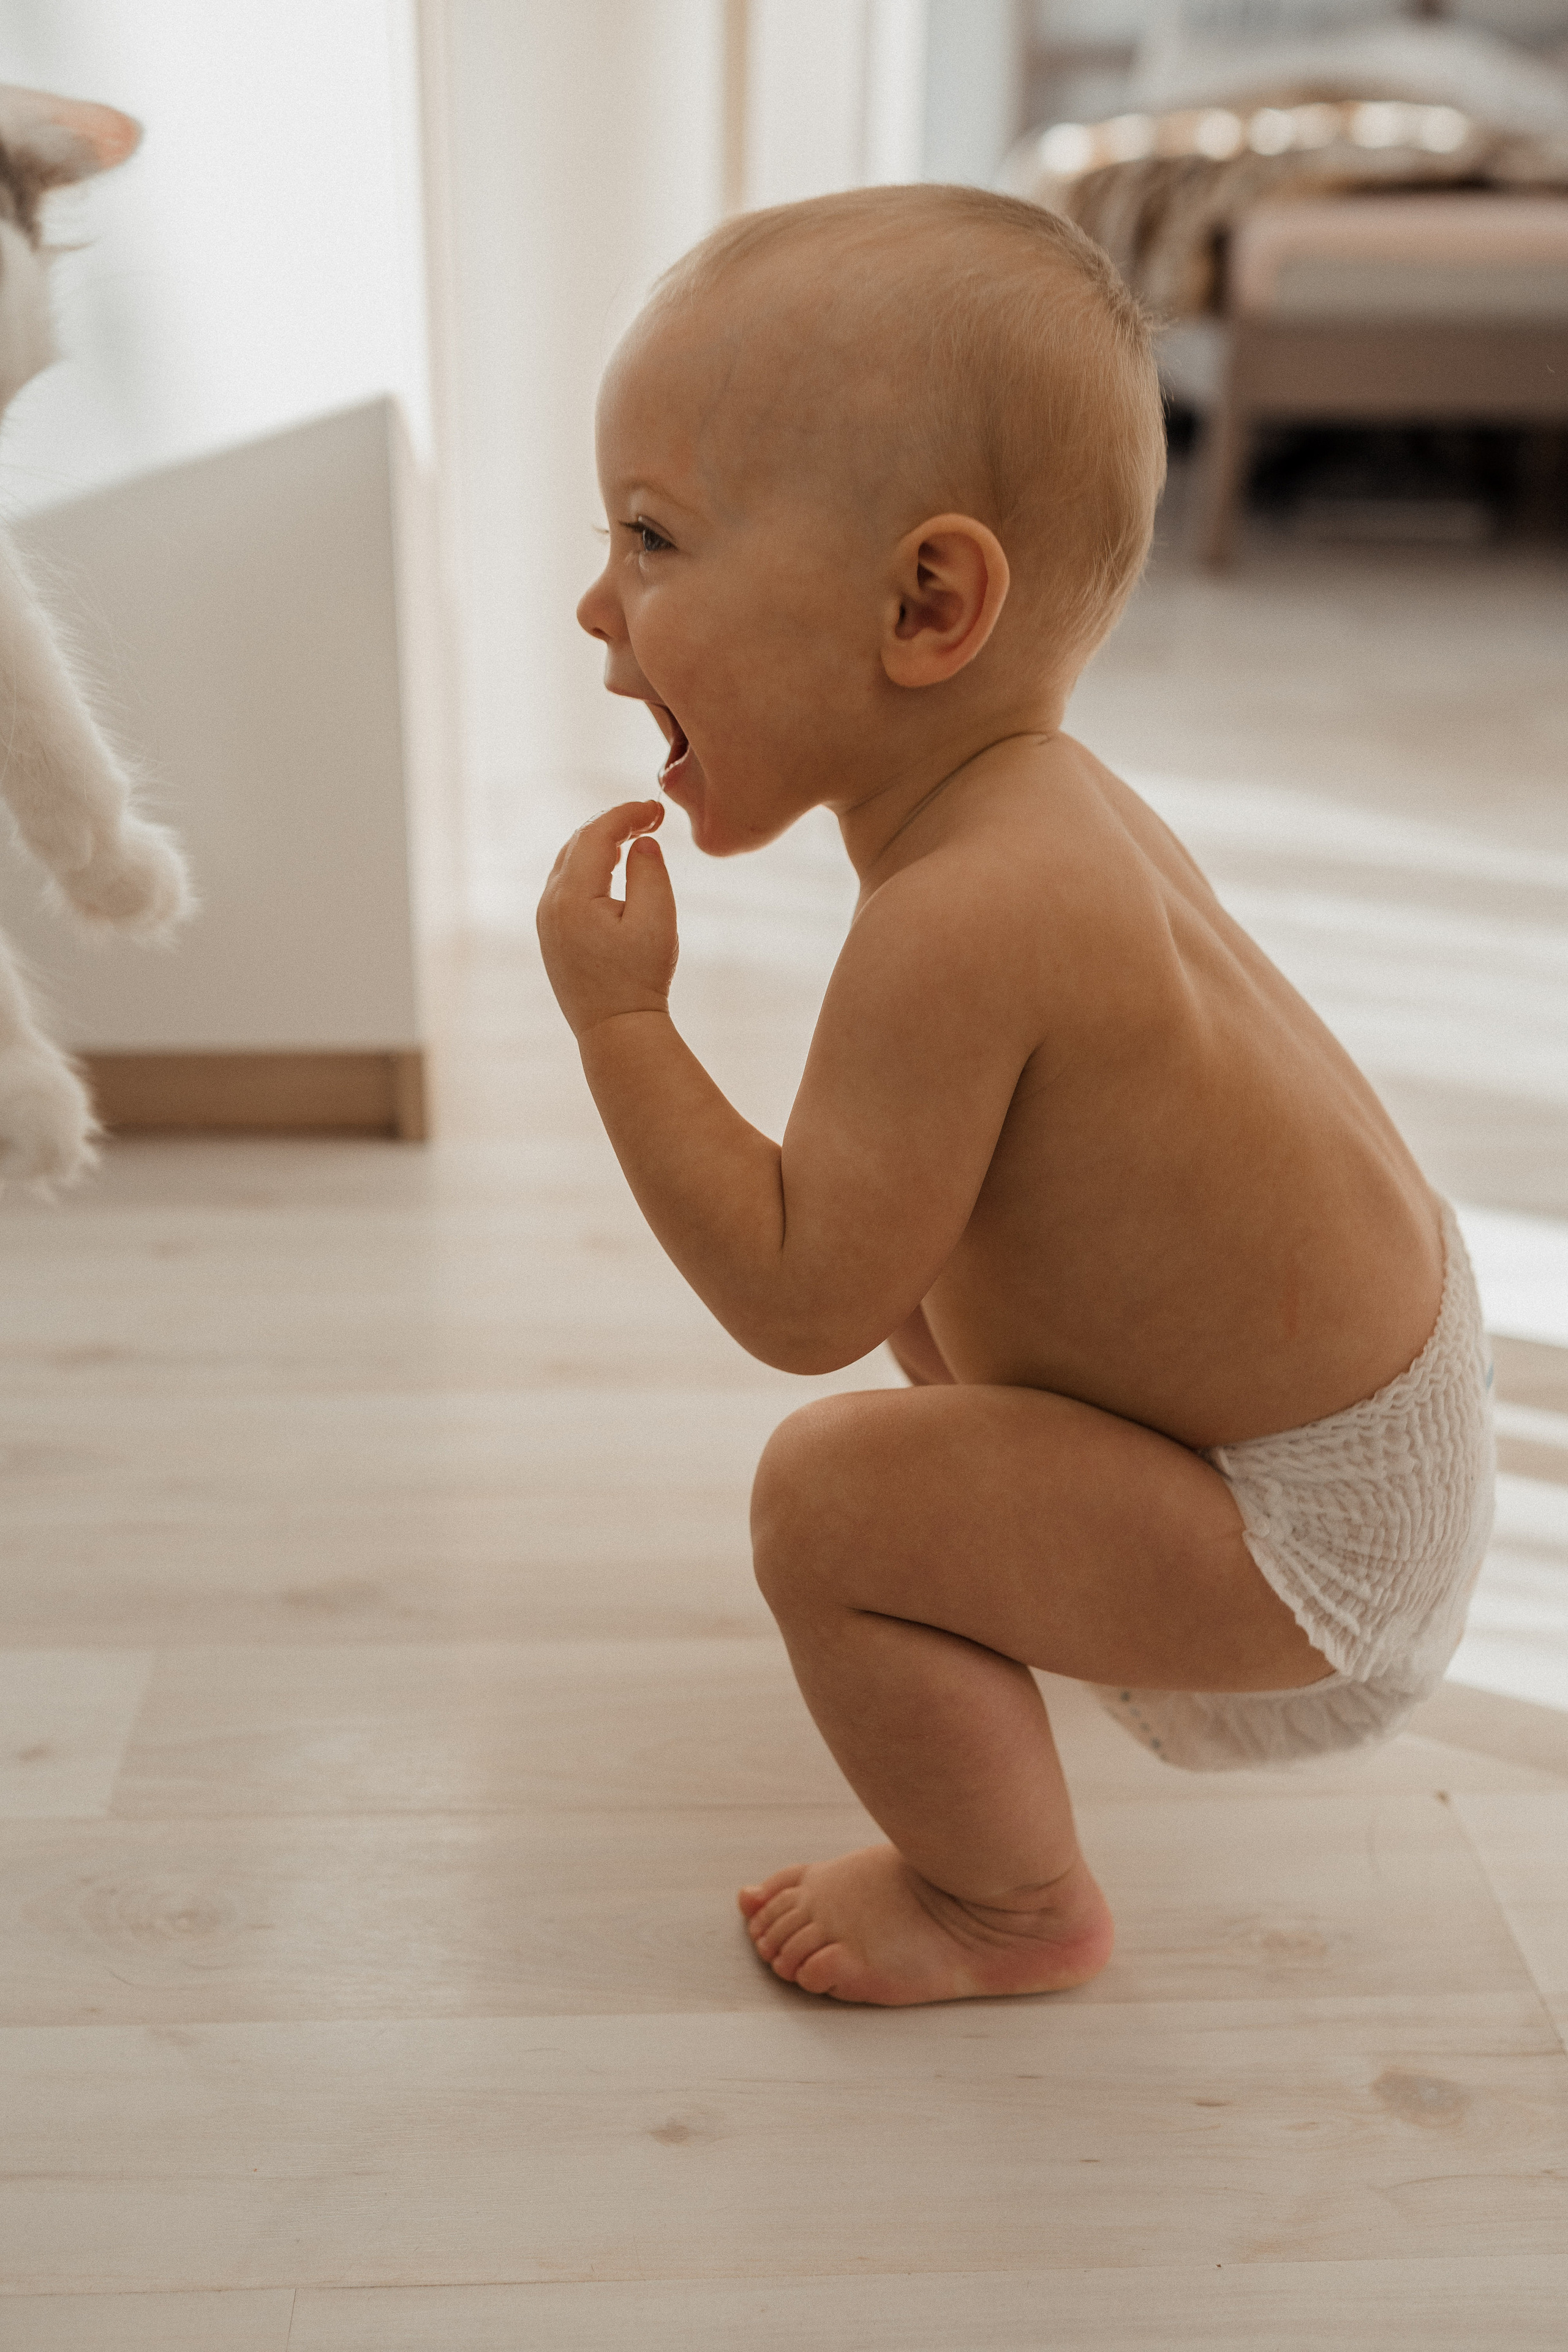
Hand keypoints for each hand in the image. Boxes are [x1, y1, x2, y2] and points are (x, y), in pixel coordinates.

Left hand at [536, 798, 677, 1038]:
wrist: (615, 1029)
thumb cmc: (639, 979)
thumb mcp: (657, 921)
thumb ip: (650, 872)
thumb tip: (641, 841)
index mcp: (573, 896)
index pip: (596, 834)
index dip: (627, 813)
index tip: (657, 809)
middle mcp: (550, 903)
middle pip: (577, 843)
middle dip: (613, 823)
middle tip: (650, 817)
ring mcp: (546, 919)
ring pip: (568, 862)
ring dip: (599, 842)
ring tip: (634, 835)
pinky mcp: (550, 934)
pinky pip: (566, 884)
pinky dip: (589, 866)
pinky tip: (613, 866)